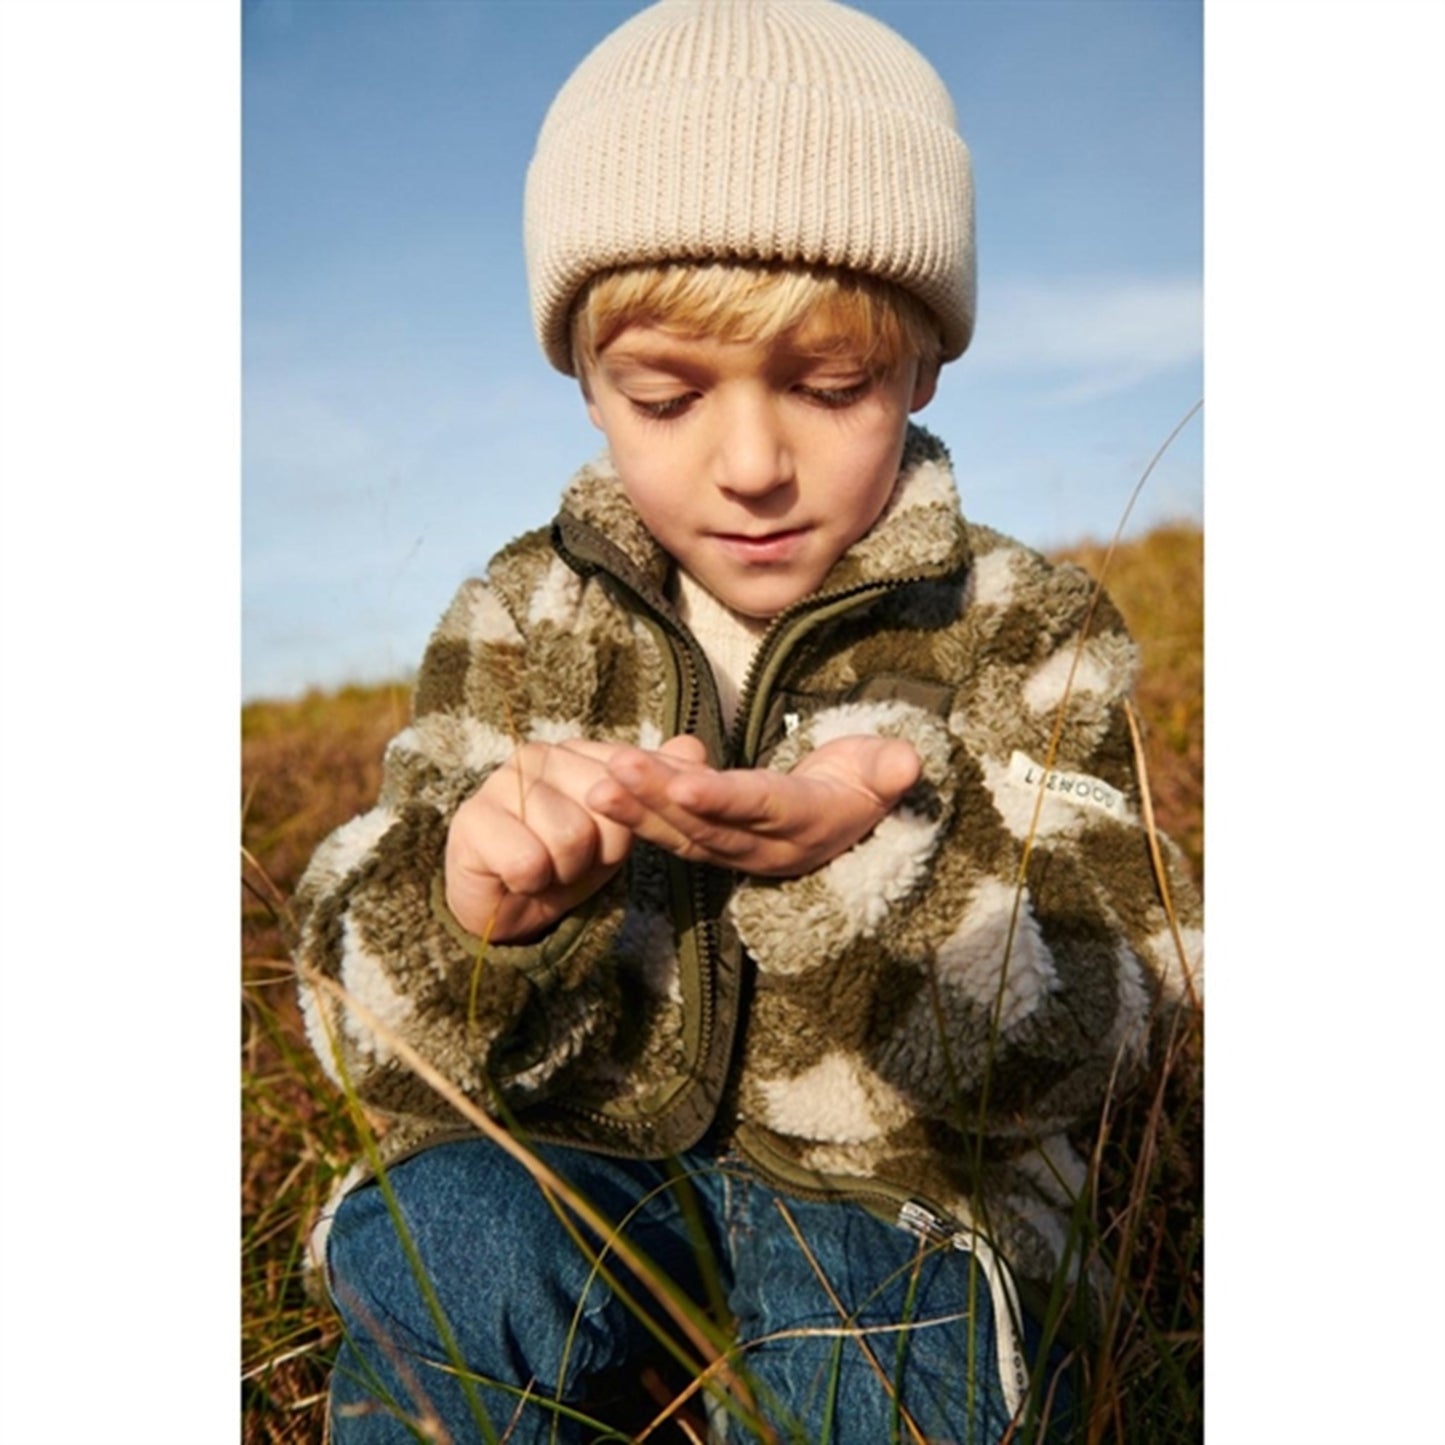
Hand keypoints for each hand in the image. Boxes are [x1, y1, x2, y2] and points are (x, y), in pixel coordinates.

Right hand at [445, 740, 635, 942]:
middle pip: (605, 814)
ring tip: (541, 866)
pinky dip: (528, 883)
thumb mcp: (616, 835)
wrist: (505, 905)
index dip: (621, 836)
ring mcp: (501, 780)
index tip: (597, 847)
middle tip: (564, 859)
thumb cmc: (563, 865)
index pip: (632, 787)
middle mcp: (540, 754)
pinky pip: (528, 863)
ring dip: (561, 870)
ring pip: (570, 838)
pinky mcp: (471, 817)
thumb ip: (646, 798)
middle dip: (593, 854)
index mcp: (579, 751)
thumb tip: (688, 755)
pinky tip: (513, 875)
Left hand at [585, 734, 920, 877]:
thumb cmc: (864, 781)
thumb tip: (908, 761)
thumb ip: (889, 768)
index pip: (758, 808)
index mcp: (806, 822)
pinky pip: (670, 833)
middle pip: (706, 825)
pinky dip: (636, 814)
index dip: (721, 799)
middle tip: (615, 771)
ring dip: (636, 812)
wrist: (850, 820)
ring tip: (595, 785)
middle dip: (658, 800)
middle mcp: (765, 845)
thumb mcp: (884, 772)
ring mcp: (735, 850)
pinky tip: (600, 787)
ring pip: (680, 833)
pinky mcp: (712, 845)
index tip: (682, 784)